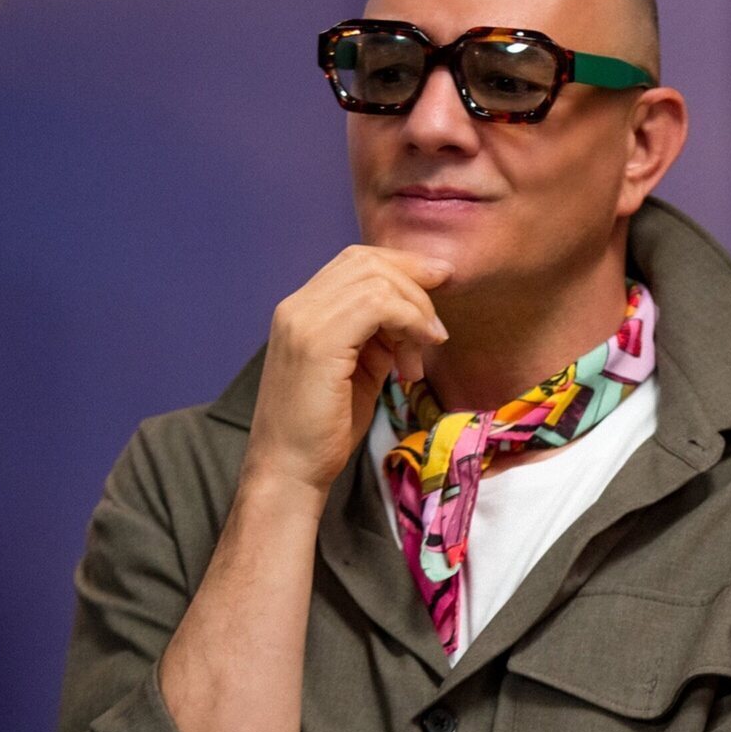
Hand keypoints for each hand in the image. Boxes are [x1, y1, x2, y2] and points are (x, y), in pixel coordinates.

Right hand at [242, 246, 452, 497]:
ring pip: (376, 279)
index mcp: (302, 310)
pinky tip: (417, 352)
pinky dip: (409, 321)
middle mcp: (297, 306)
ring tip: (427, 348)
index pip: (356, 261)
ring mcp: (303, 321)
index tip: (440, 283)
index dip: (403, 266)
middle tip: (439, 322)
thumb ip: (379, 337)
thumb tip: (413, 319)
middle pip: (367, 261)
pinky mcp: (317, 343)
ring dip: (415, 309)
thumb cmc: (324, 429)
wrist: (289, 470)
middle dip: (415, 282)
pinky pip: (377, 305)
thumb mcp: (359, 370)